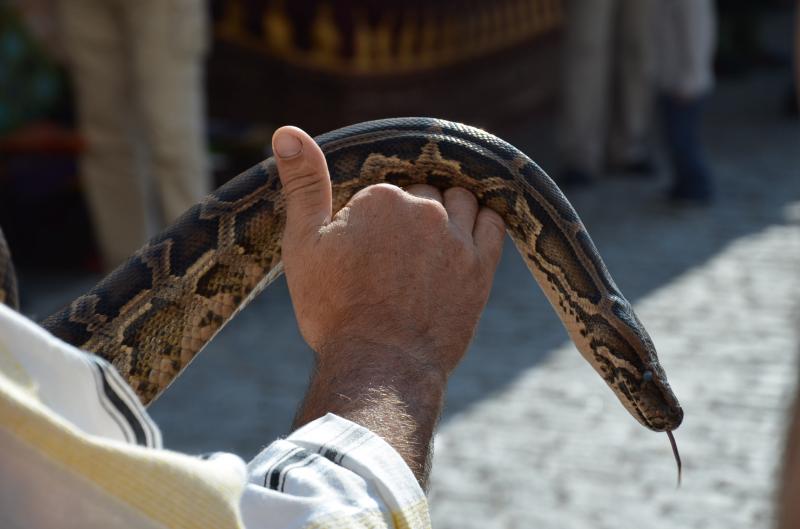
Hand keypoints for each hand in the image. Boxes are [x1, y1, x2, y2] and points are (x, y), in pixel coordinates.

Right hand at [276, 127, 503, 377]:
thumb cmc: (334, 310)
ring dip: (448, 211)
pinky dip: (483, 220)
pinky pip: (494, 224)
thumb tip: (286, 131)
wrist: (379, 367)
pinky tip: (469, 232)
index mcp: (381, 197)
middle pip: (423, 193)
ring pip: (460, 201)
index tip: (363, 250)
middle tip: (394, 254)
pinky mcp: (482, 267)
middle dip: (410, 215)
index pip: (382, 191)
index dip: (370, 219)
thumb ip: (304, 184)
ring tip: (427, 245)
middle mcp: (424, 208)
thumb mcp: (304, 245)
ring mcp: (457, 237)